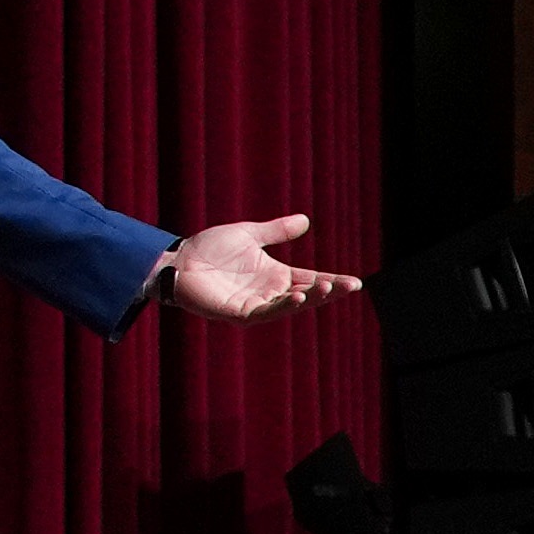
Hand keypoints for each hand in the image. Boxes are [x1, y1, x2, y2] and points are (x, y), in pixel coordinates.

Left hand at [159, 210, 358, 318]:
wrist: (178, 260)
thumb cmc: (208, 248)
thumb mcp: (248, 234)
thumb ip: (276, 231)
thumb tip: (305, 220)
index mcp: (276, 274)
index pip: (312, 278)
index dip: (333, 281)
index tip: (355, 282)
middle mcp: (270, 291)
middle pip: (308, 293)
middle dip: (329, 291)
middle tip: (349, 286)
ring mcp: (257, 304)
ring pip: (291, 304)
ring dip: (310, 298)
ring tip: (327, 288)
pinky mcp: (241, 313)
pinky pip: (267, 311)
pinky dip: (283, 305)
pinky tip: (298, 295)